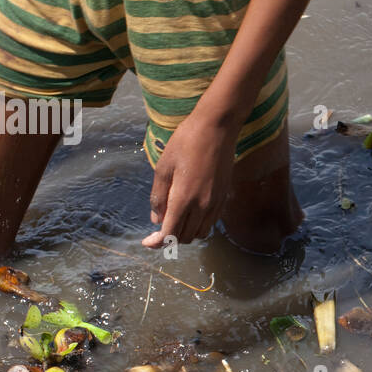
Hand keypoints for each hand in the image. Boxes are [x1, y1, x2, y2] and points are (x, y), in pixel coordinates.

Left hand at [142, 111, 237, 247]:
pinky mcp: (224, 197)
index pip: (170, 233)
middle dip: (170, 239)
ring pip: (200, 233)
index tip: (147, 243)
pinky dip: (198, 225)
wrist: (217, 129)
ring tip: (174, 221)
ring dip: (185, 233)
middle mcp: (202, 206)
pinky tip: (189, 213)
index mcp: (184, 199)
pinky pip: (210, 222)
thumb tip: (156, 219)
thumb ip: (159, 197)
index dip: (157, 242)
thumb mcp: (163, 167)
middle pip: (186, 237)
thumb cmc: (186, 142)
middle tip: (157, 230)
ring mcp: (216, 203)